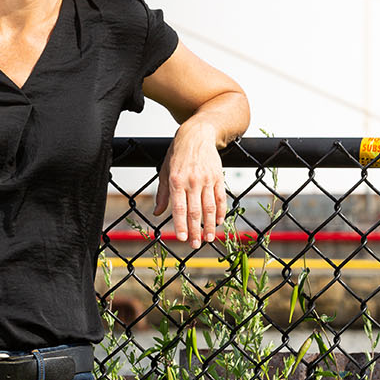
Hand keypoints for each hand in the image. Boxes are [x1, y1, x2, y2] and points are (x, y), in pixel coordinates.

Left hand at [155, 121, 225, 247]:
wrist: (197, 134)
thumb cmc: (178, 153)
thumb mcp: (165, 170)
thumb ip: (163, 193)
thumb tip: (158, 213)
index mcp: (176, 180)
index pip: (179, 208)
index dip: (181, 225)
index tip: (181, 238)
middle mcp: (192, 181)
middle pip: (195, 211)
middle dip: (195, 231)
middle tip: (194, 244)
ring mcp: (206, 179)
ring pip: (210, 207)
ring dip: (209, 225)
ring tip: (208, 238)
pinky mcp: (218, 177)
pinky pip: (221, 198)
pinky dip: (221, 212)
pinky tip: (218, 222)